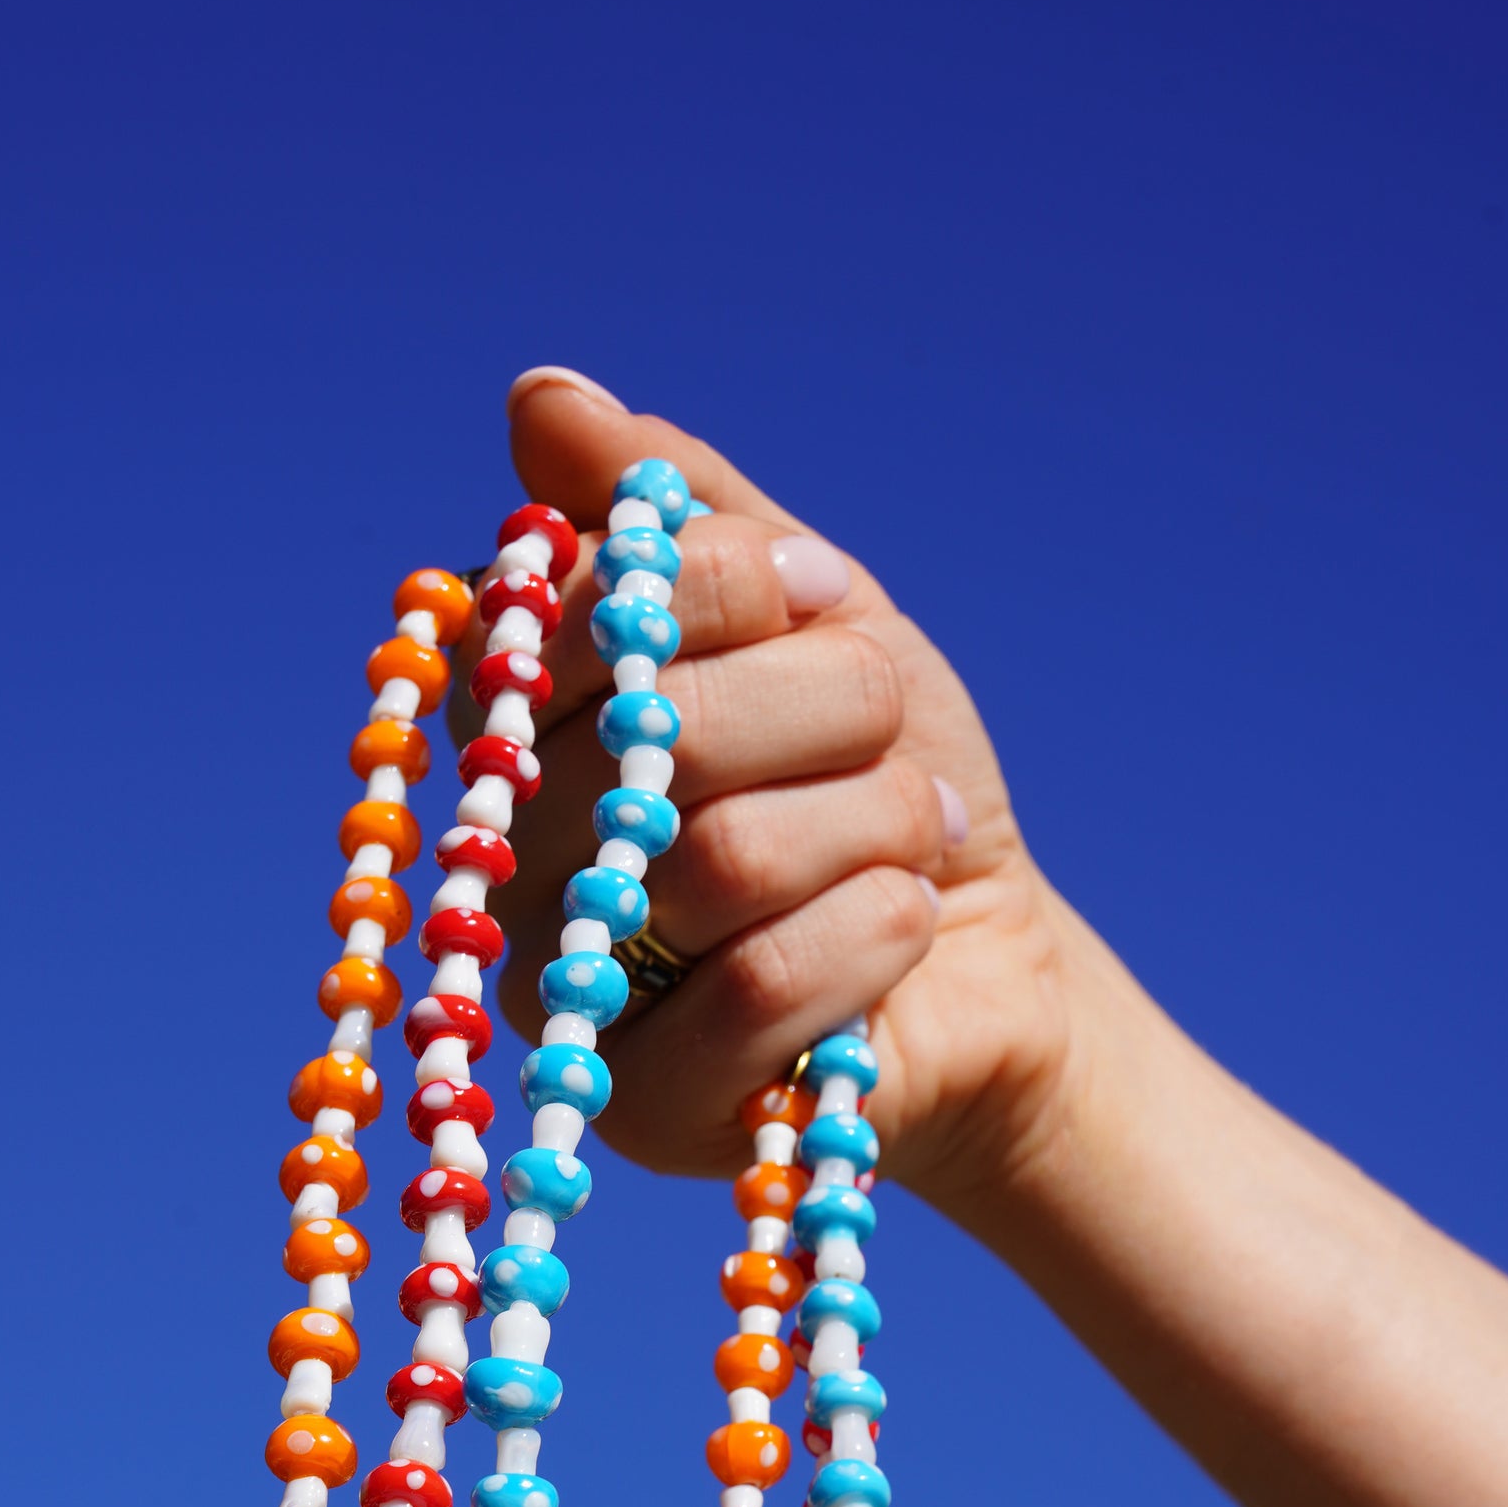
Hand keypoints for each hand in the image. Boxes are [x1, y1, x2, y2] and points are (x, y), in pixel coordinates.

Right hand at [459, 368, 1084, 1224]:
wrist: (991, 963)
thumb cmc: (882, 780)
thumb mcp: (821, 618)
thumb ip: (687, 516)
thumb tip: (539, 396)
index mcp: (531, 718)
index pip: (567, 609)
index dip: (722, 588)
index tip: (819, 598)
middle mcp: (516, 853)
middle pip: (656, 730)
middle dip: (832, 705)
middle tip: (889, 731)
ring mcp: (565, 992)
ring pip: (722, 858)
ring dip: (876, 823)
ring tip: (914, 837)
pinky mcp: (642, 1110)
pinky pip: (760, 989)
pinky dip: (876, 932)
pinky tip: (904, 922)